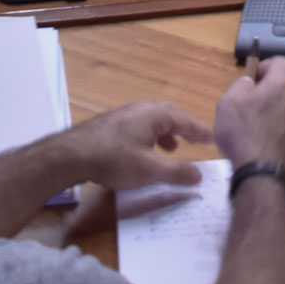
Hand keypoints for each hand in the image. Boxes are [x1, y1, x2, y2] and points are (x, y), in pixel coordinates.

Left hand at [63, 101, 212, 190]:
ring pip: (152, 121)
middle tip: (195, 140)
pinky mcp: (111, 124)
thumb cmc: (115, 159)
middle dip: (183, 128)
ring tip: (171, 148)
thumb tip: (199, 174)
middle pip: (169, 115)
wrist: (72, 155)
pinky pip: (139, 126)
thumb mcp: (150, 170)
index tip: (212, 139)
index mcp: (155, 114)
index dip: (200, 131)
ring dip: (165, 133)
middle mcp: (141, 109)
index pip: (185, 121)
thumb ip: (177, 172)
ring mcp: (124, 115)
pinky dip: (150, 136)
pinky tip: (143, 152)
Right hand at [214, 56, 284, 181]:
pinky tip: (266, 153)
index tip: (253, 80)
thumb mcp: (228, 104)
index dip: (266, 66)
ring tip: (256, 136)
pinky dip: (282, 139)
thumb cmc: (243, 136)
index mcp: (282, 87)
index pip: (282, 62)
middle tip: (249, 112)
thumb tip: (249, 84)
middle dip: (269, 97)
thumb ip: (240, 86)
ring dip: (276, 119)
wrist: (264, 178)